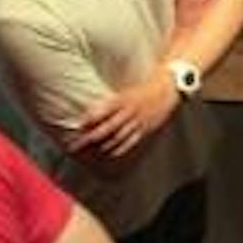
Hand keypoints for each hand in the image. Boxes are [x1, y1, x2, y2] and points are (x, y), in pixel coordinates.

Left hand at [64, 75, 178, 159]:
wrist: (166, 90)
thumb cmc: (142, 89)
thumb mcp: (125, 92)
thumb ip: (110, 103)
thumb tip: (90, 113)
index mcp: (122, 100)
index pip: (101, 112)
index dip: (88, 120)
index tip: (77, 126)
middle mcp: (128, 112)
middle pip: (105, 128)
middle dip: (89, 138)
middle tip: (76, 144)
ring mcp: (137, 122)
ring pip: (116, 137)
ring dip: (101, 145)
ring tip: (89, 150)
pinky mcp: (144, 129)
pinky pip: (129, 142)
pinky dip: (118, 148)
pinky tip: (109, 152)